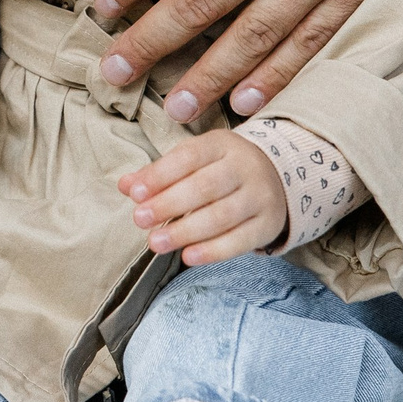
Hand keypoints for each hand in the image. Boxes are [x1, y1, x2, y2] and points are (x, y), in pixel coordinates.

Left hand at [117, 130, 287, 264]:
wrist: (277, 177)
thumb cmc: (221, 168)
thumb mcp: (193, 159)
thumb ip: (159, 173)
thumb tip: (125, 186)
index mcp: (222, 144)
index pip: (189, 157)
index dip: (160, 176)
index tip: (134, 194)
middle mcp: (245, 167)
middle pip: (205, 187)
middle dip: (169, 204)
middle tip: (140, 219)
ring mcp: (261, 196)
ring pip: (221, 216)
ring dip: (185, 231)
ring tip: (155, 243)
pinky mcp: (269, 224)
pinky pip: (240, 240)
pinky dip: (213, 251)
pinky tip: (188, 256)